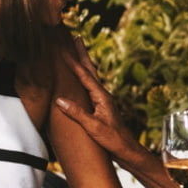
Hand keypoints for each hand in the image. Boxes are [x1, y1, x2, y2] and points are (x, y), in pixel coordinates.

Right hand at [54, 40, 147, 165]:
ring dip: (83, 62)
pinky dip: (84, 76)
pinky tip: (81, 78)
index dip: (72, 61)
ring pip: (91, 76)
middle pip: (90, 69)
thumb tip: (60, 100)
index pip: (84, 74)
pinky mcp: (101, 106)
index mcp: (101, 96)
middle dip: (81, 53)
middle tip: (75, 37)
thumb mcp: (93, 127)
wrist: (127, 149)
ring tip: (77, 50)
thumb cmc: (113, 139)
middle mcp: (103, 95)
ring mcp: (102, 100)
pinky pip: (90, 86)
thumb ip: (77, 113)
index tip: (61, 48)